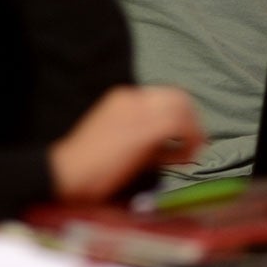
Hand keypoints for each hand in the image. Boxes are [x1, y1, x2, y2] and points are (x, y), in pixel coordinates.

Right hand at [48, 85, 203, 202]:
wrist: (69, 170)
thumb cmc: (90, 165)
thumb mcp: (122, 142)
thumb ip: (148, 140)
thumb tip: (176, 148)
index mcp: (124, 98)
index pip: (165, 96)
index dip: (182, 115)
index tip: (187, 138)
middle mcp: (132, 98)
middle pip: (178, 95)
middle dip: (193, 119)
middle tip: (197, 143)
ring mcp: (138, 110)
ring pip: (182, 106)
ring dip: (193, 130)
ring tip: (191, 152)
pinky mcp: (144, 128)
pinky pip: (178, 125)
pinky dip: (189, 140)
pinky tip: (184, 158)